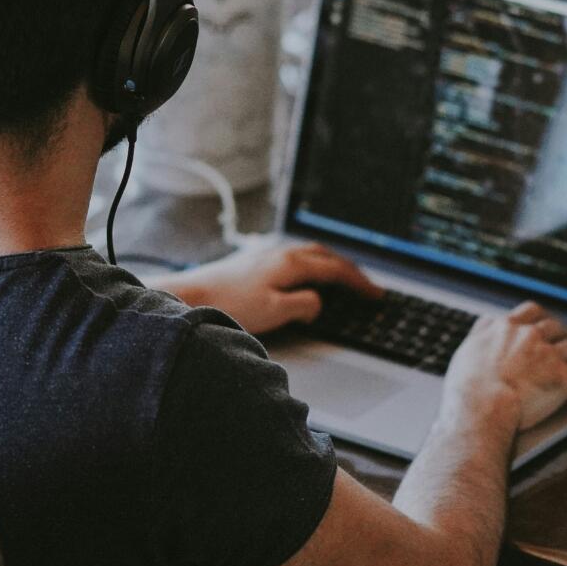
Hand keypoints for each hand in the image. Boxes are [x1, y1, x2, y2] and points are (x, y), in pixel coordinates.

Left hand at [159, 240, 378, 335]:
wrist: (191, 295)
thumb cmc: (230, 304)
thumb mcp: (276, 312)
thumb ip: (304, 305)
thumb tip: (318, 302)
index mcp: (292, 264)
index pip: (336, 270)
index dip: (359, 282)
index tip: (375, 294)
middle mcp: (281, 253)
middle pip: (326, 256)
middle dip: (349, 270)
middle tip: (364, 285)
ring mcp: (267, 254)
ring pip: (309, 254)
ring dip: (330, 264)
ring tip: (341, 278)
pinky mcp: (254, 261)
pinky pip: (294, 257)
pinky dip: (311, 265)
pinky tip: (305, 276)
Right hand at [444, 302, 566, 432]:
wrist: (481, 408)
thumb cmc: (467, 390)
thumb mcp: (465, 352)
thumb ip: (479, 334)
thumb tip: (484, 324)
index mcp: (505, 328)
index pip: (530, 312)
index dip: (543, 317)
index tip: (548, 322)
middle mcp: (529, 336)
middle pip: (557, 328)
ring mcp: (548, 355)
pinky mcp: (565, 376)